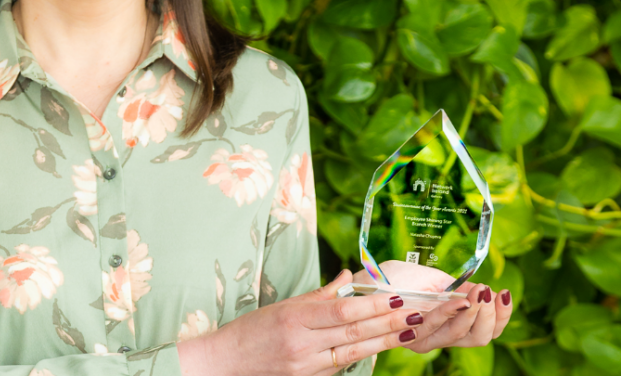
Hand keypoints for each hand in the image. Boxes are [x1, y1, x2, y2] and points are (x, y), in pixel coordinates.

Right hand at [181, 269, 426, 375]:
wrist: (225, 364)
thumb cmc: (251, 330)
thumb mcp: (282, 306)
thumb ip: (319, 295)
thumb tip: (347, 277)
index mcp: (294, 318)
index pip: (342, 311)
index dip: (373, 305)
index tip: (397, 297)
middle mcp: (302, 344)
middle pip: (354, 332)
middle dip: (389, 322)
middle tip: (417, 312)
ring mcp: (307, 366)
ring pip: (354, 352)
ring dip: (386, 340)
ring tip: (410, 329)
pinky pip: (342, 365)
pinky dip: (365, 354)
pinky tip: (383, 344)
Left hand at [352, 261, 512, 352]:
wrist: (365, 280)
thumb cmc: (396, 278)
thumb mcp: (433, 279)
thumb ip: (458, 289)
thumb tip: (485, 290)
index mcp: (450, 323)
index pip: (486, 330)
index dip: (501, 316)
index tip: (505, 294)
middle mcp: (440, 336)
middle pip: (478, 337)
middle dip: (489, 315)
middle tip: (490, 293)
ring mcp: (425, 338)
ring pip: (459, 334)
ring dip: (473, 312)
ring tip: (480, 293)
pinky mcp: (409, 337)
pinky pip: (435, 326)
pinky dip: (449, 312)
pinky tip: (459, 300)